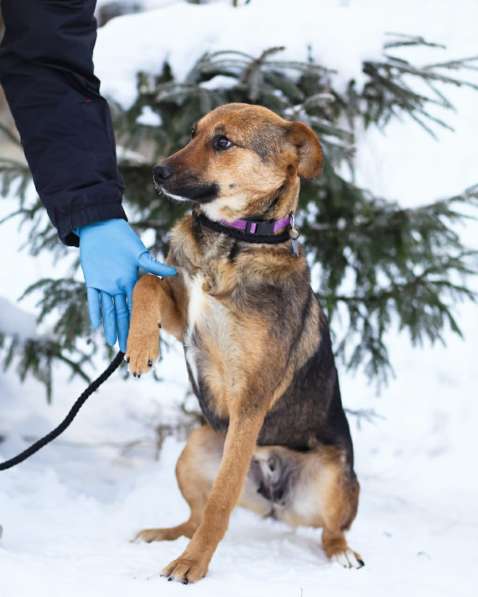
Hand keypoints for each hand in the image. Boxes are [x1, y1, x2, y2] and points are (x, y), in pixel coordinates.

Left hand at [77, 219, 175, 351]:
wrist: (101, 227)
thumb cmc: (122, 238)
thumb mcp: (139, 252)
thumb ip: (153, 265)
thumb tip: (173, 273)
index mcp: (132, 281)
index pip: (136, 306)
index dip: (138, 321)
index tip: (142, 335)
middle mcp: (119, 286)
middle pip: (122, 313)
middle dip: (125, 331)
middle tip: (128, 348)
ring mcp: (105, 285)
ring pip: (109, 311)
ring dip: (111, 326)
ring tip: (113, 344)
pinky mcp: (92, 281)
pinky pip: (93, 300)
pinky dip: (95, 312)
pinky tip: (97, 326)